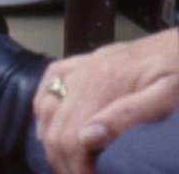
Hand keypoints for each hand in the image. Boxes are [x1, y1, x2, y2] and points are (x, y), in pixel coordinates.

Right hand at [33, 30, 178, 173]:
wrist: (178, 46)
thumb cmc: (176, 73)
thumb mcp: (165, 97)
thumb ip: (128, 115)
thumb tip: (87, 136)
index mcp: (103, 87)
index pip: (71, 136)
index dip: (75, 166)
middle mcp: (82, 75)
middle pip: (55, 127)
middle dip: (62, 160)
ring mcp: (79, 66)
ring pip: (45, 107)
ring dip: (50, 138)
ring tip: (67, 161)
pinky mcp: (81, 61)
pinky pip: (48, 81)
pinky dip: (43, 107)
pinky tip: (48, 124)